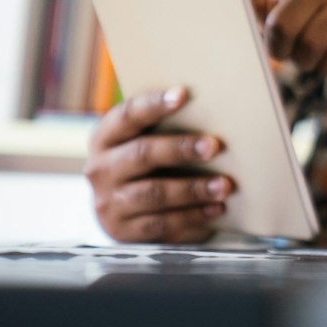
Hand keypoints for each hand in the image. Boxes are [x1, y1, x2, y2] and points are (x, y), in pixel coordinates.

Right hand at [85, 88, 231, 243]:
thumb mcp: (144, 139)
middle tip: (215, 146)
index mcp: (105, 137)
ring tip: (225, 185)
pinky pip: (161, 225)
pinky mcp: (123, 232)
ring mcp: (109, 203)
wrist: (119, 208)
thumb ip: (167, 125)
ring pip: (153, 194)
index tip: (183, 94)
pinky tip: (215, 209)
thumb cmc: (146, 160)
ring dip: (193, 189)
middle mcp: (101, 169)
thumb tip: (215, 107)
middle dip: (180, 149)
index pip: (127, 115)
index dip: (154, 104)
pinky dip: (192, 217)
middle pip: (141, 154)